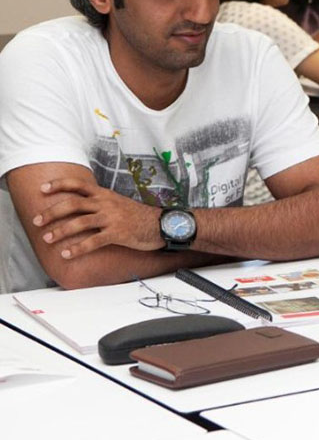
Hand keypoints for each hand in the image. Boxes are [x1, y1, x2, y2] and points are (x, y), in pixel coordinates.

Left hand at [31, 178, 160, 258]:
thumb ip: (98, 201)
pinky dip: (77, 248)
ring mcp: (112, 218)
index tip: (42, 188)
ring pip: (80, 223)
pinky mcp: (117, 234)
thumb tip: (78, 204)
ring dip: (60, 231)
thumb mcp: (117, 202)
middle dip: (51, 212)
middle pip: (73, 204)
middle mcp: (106, 204)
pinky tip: (67, 254)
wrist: (161, 224)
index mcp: (104, 194)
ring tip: (47, 238)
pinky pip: (93, 242)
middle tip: (36, 221)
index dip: (58, 185)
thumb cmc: (138, 215)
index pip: (77, 184)